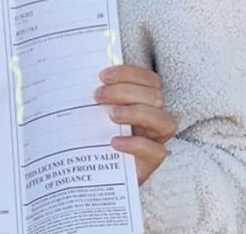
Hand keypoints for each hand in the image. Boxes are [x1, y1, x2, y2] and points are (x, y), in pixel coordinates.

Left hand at [94, 64, 175, 183]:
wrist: (91, 171)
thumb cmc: (94, 133)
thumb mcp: (93, 110)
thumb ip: (96, 94)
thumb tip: (80, 75)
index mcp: (143, 99)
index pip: (148, 79)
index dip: (128, 73)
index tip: (103, 76)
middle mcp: (154, 117)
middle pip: (155, 96)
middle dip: (125, 91)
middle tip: (98, 95)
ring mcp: (155, 140)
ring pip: (165, 121)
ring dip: (136, 113)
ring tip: (111, 116)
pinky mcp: (151, 162)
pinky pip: (156, 152)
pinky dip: (135, 143)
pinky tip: (114, 142)